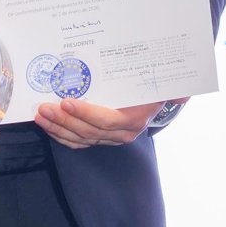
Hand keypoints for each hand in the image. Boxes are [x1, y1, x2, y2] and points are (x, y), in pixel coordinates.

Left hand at [35, 97, 185, 149]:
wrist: (156, 99)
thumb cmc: (154, 87)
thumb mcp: (163, 84)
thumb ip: (173, 88)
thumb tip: (184, 92)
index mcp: (134, 119)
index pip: (107, 120)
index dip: (86, 113)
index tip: (67, 101)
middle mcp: (122, 133)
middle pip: (88, 131)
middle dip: (64, 120)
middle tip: (44, 108)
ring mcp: (109, 138)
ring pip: (80, 138)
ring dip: (58, 128)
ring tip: (41, 115)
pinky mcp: (98, 139)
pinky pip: (77, 142)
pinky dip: (61, 135)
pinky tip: (48, 125)